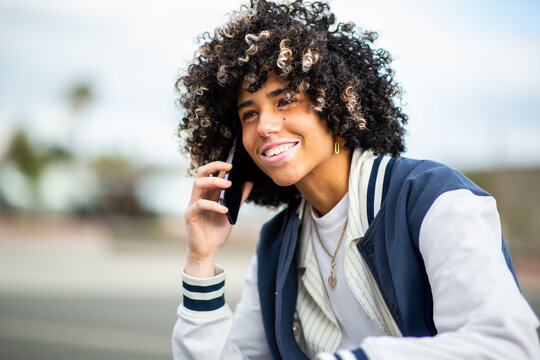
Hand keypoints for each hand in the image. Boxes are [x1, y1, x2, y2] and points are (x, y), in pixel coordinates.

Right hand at [184, 161, 252, 276]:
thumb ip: (238, 198)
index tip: (233, 159)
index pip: (212, 173)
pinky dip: (213, 205)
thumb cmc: (216, 232)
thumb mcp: (232, 213)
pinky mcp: (190, 215)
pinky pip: (199, 204)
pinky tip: (225, 210)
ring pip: (197, 183)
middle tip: (230, 167)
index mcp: (208, 194)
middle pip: (201, 172)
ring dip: (214, 181)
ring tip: (228, 185)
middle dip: (214, 166)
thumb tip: (248, 182)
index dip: (220, 164)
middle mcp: (199, 196)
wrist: (207, 252)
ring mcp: (193, 204)